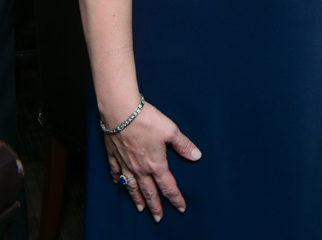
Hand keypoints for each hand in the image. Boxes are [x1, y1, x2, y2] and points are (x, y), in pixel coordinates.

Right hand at [104, 102, 200, 220]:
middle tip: (158, 218)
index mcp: (156, 164)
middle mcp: (140, 168)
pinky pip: (115, 172)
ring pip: (132, 186)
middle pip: (149, 191)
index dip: (175, 198)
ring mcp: (125, 164)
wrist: (121, 113)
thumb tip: (197, 156)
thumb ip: (183, 145)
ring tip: (140, 208)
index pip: (168, 186)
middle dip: (155, 206)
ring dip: (137, 198)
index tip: (180, 208)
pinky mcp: (114, 156)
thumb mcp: (170, 130)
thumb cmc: (147, 120)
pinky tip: (118, 183)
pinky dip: (117, 179)